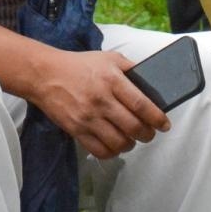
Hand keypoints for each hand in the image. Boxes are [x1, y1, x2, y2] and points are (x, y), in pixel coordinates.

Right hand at [25, 48, 167, 159]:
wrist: (45, 75)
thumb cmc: (80, 65)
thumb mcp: (109, 58)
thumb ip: (130, 69)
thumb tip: (151, 84)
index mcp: (112, 80)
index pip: (141, 104)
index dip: (156, 118)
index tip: (165, 124)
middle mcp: (101, 100)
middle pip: (132, 126)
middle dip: (147, 134)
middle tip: (150, 133)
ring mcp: (88, 117)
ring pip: (118, 142)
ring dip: (130, 144)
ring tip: (132, 139)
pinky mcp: (76, 130)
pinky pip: (98, 150)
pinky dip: (111, 152)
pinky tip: (115, 146)